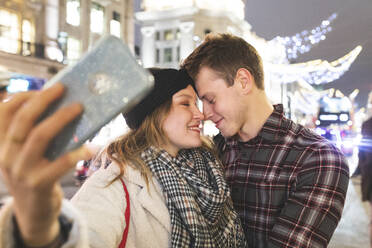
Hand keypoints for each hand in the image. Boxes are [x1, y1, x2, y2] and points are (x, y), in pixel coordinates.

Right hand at [0, 84, 91, 245]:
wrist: (32, 213)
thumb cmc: (34, 175)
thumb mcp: (23, 155)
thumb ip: (31, 135)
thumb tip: (59, 106)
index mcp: (1, 145)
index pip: (4, 112)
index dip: (23, 96)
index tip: (44, 88)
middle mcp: (5, 156)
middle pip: (23, 119)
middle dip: (43, 100)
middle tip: (63, 88)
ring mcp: (20, 171)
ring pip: (40, 136)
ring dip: (61, 118)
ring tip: (79, 107)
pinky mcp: (38, 184)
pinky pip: (60, 164)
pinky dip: (77, 153)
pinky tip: (91, 147)